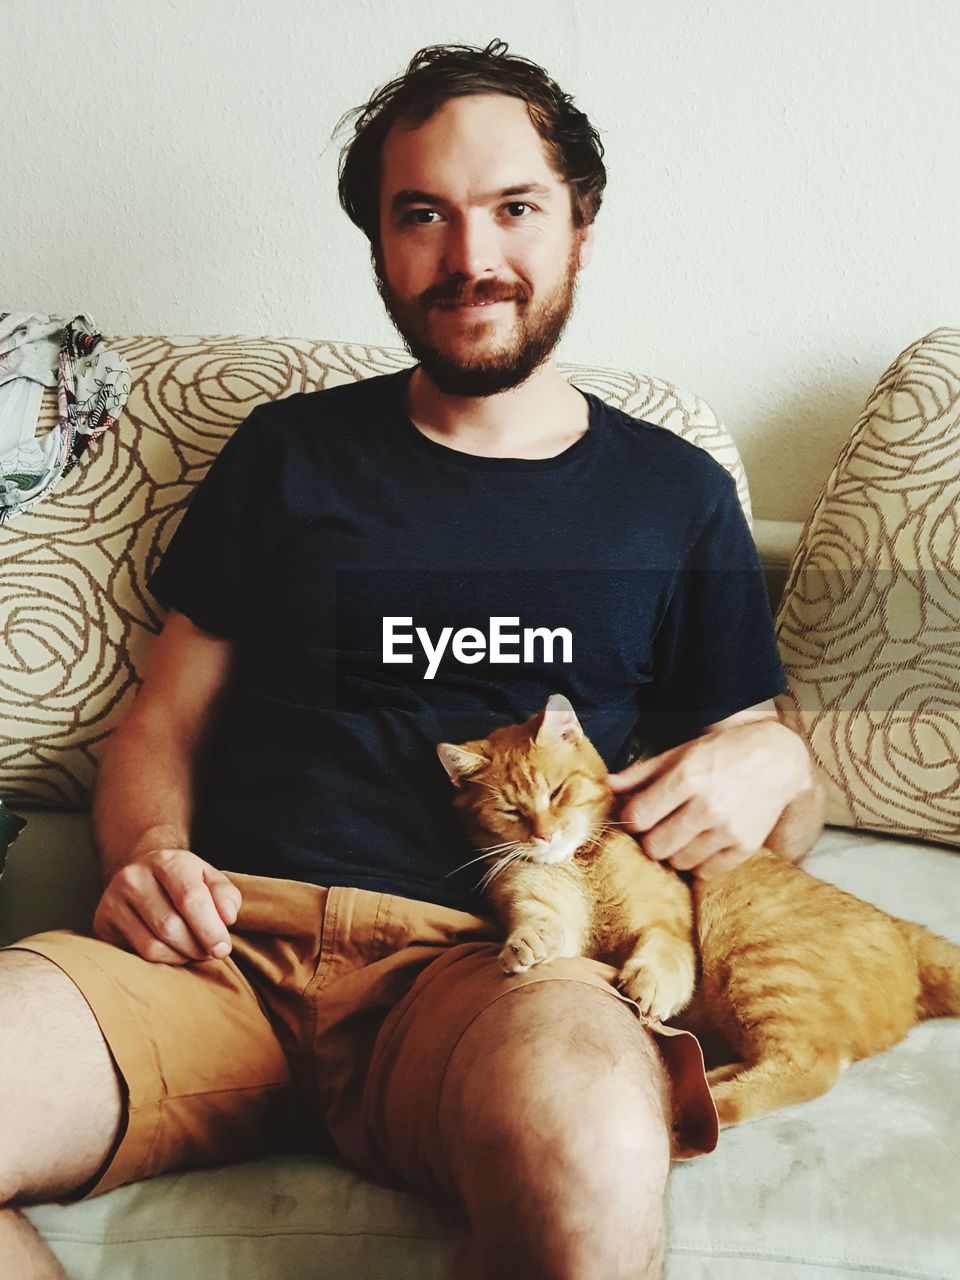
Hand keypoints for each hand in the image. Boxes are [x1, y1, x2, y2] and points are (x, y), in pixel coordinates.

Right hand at [93, 847, 242, 963]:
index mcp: (166, 861)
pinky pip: (137, 956)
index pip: (190, 897)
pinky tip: (172, 951)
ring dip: (180, 957)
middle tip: (210, 951)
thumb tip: (227, 919)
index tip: (223, 948)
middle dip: (196, 946)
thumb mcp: (208, 877)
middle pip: (170, 926)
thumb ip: (225, 895)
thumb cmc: (182, 880)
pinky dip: (162, 961)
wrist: (140, 872)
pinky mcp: (102, 923)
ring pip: (152, 946)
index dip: (209, 928)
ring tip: (192, 950)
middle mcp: (133, 877)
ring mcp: (113, 900)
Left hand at [606, 721, 809, 879]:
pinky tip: (702, 845)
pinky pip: (707, 872)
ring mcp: (727, 829)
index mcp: (686, 777)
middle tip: (660, 828)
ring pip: (679, 862)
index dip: (631, 820)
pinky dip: (699, 864)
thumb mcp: (681, 752)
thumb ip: (643, 772)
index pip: (637, 817)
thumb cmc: (724, 752)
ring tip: (683, 835)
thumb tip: (608, 785)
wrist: (778, 759)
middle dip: (651, 839)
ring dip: (674, 853)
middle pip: (655, 846)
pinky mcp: (745, 847)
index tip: (638, 816)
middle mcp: (706, 806)